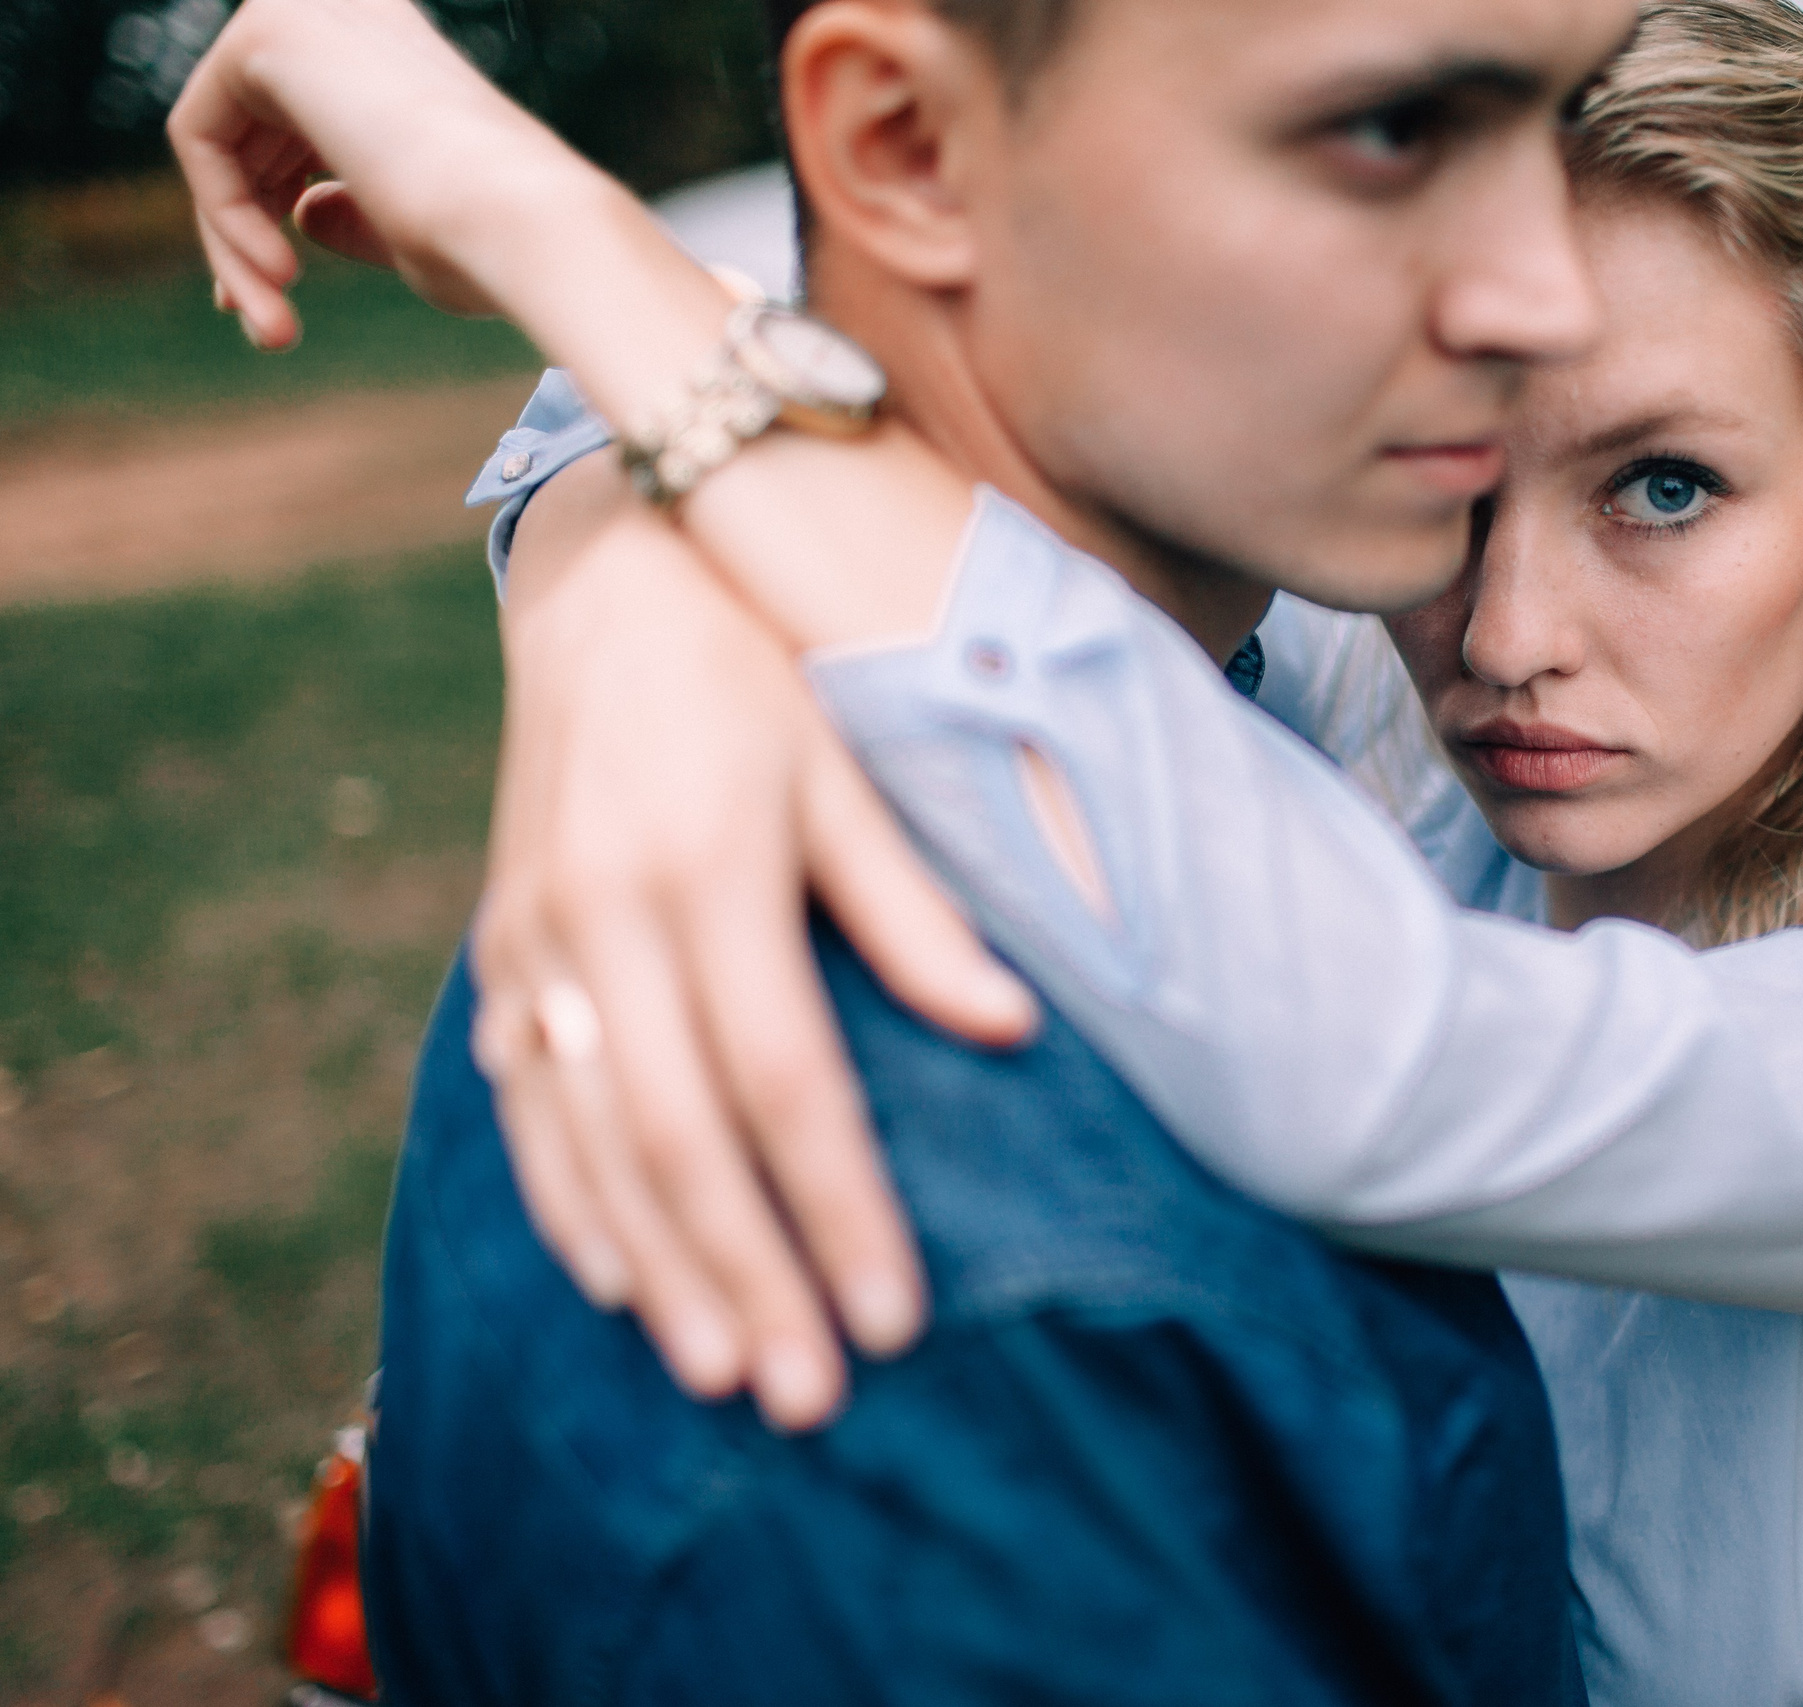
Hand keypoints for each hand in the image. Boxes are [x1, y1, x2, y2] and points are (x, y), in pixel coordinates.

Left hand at [166, 0, 567, 346]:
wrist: (530, 225)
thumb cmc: (492, 244)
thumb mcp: (406, 227)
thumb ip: (349, 208)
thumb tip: (303, 212)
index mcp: (392, 52)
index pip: (291, 132)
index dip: (267, 222)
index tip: (270, 310)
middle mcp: (347, 15)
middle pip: (244, 140)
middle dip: (242, 244)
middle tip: (267, 333)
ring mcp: (308, 11)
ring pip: (217, 143)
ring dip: (233, 246)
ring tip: (273, 327)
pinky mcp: (268, 31)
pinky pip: (199, 134)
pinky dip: (223, 213)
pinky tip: (277, 270)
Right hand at [474, 455, 1036, 1430]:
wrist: (609, 585)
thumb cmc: (760, 675)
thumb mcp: (848, 767)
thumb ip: (915, 908)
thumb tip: (1011, 1031)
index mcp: (709, 872)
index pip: (784, 1080)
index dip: (838, 1207)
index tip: (895, 1317)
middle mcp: (606, 920)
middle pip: (680, 1140)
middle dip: (750, 1277)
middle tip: (810, 1400)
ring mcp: (537, 943)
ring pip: (591, 1145)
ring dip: (658, 1271)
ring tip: (726, 1373)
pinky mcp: (502, 952)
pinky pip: (524, 1108)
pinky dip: (568, 1204)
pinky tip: (618, 1283)